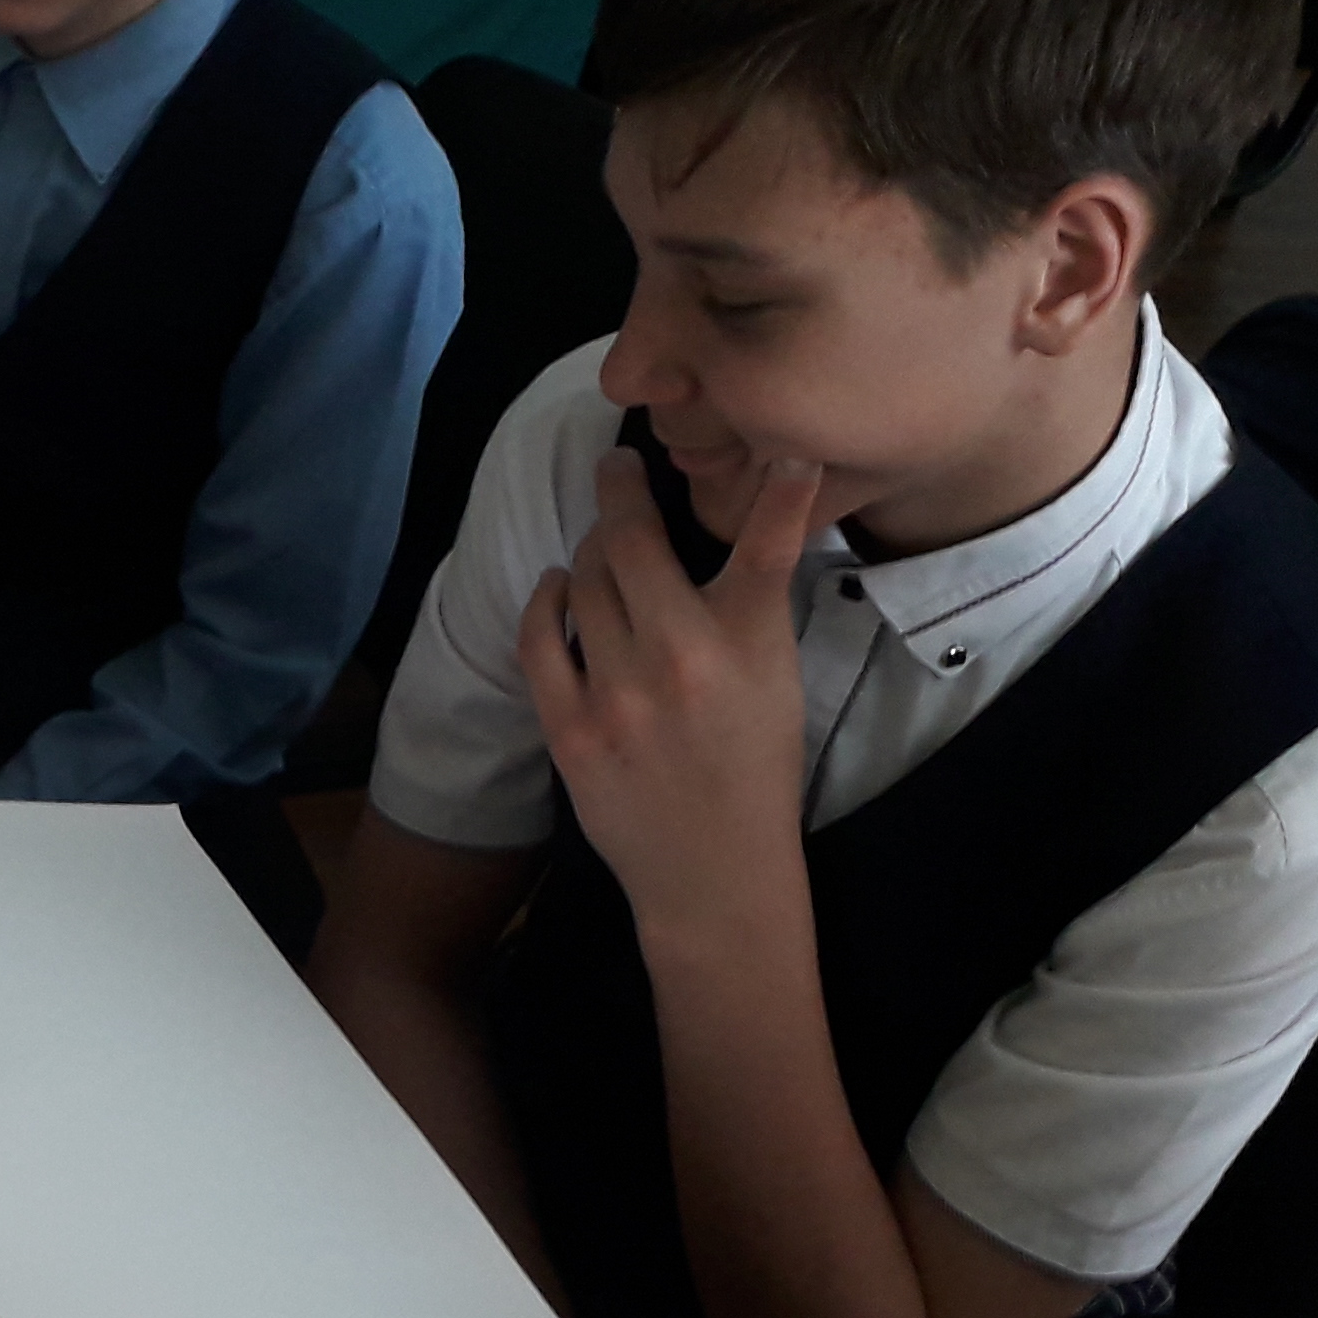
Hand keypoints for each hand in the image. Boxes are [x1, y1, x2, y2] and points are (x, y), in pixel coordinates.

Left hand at [519, 448, 821, 949]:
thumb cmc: (753, 766)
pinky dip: (547, 601)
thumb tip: (746, 520)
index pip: (765, 543)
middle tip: (618, 472)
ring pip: (584, 581)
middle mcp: (677, 659)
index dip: (775, 486)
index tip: (773, 448)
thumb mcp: (777, 676)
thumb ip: (753, 600)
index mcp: (745, 644)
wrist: (712, 869)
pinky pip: (539, 639)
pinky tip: (558, 588)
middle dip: (621, 493)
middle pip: (631, 544)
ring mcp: (615, 695)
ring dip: (589, 552)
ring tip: (602, 546)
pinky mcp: (570, 729)